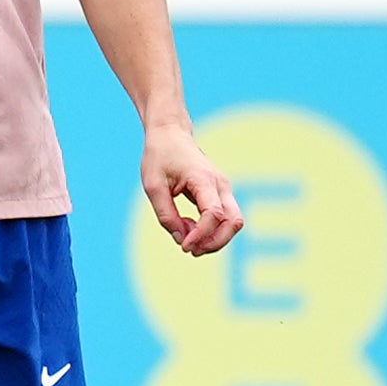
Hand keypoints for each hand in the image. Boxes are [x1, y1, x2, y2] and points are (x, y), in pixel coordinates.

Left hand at [139, 120, 242, 256]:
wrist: (170, 135)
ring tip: (188, 242)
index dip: (201, 235)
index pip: (214, 214)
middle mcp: (221, 185)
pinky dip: (211, 229)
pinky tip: (189, 228)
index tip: (184, 246)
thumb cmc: (160, 157)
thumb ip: (166, 214)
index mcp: (204, 180)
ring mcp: (224, 189)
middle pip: (234, 222)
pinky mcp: (220, 193)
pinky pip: (224, 217)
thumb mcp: (153, 186)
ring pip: (233, 222)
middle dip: (216, 242)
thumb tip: (180, 239)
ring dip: (215, 238)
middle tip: (190, 250)